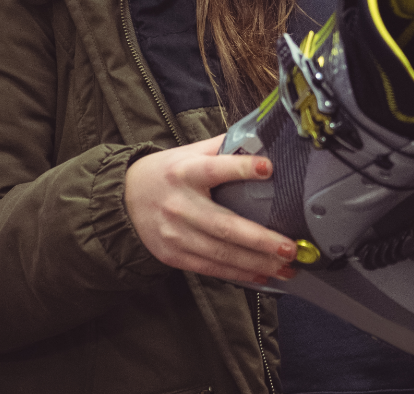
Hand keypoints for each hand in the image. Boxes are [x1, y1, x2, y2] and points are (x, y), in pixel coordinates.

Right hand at [124, 135, 299, 284]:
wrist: (124, 199)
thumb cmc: (167, 172)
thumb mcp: (190, 152)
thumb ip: (222, 147)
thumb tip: (261, 138)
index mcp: (185, 172)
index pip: (214, 169)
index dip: (241, 169)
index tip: (267, 168)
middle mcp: (180, 205)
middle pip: (224, 225)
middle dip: (260, 240)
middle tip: (290, 247)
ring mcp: (176, 234)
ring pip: (221, 253)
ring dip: (256, 263)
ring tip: (286, 268)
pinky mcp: (174, 255)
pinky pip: (211, 268)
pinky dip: (239, 274)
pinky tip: (262, 275)